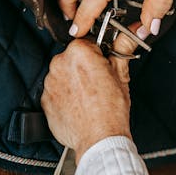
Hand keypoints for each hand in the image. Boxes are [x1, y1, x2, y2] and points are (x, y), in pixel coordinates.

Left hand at [42, 39, 132, 160]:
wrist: (99, 140)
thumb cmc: (111, 111)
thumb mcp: (121, 75)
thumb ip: (122, 48)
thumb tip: (130, 35)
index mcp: (79, 52)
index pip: (87, 42)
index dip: (98, 53)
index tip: (103, 63)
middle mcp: (59, 64)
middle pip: (73, 58)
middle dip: (84, 67)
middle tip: (98, 83)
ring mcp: (49, 83)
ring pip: (63, 76)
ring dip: (73, 82)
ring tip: (89, 98)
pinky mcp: (45, 101)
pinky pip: (56, 93)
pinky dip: (65, 98)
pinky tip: (79, 106)